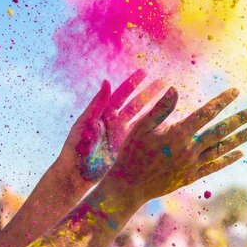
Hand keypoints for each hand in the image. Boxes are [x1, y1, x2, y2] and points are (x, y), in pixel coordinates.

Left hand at [53, 69, 163, 189]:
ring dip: (154, 109)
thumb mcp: (86, 124)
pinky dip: (153, 129)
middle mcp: (114, 122)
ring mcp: (121, 135)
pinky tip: (166, 125)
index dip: (133, 83)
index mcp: (103, 113)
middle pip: (135, 103)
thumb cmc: (76, 149)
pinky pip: (142, 135)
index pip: (121, 94)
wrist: (76, 175)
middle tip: (164, 83)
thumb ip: (97, 104)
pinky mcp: (126, 147)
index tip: (145, 72)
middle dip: (149, 93)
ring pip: (141, 118)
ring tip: (169, 101)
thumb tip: (106, 81)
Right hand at [106, 87, 246, 203]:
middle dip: (239, 120)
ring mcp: (192, 165)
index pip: (205, 113)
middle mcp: (189, 150)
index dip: (222, 101)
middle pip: (220, 132)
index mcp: (178, 134)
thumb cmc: (131, 152)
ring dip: (239, 139)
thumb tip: (175, 88)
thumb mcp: (141, 127)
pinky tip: (240, 153)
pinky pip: (214, 167)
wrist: (129, 186)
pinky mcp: (190, 177)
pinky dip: (227, 159)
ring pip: (220, 149)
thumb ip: (160, 108)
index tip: (235, 91)